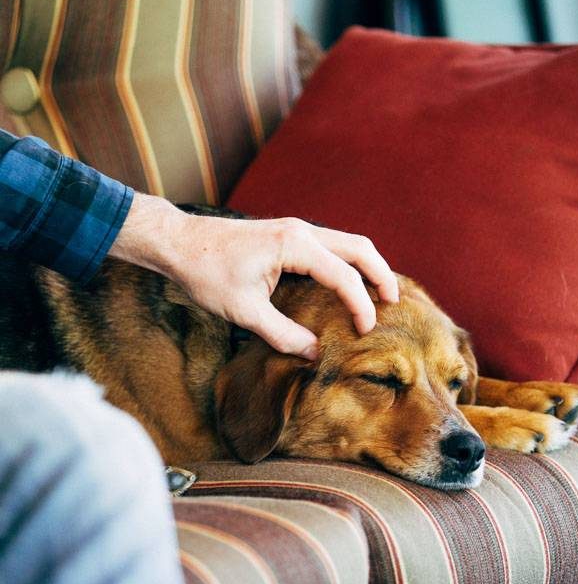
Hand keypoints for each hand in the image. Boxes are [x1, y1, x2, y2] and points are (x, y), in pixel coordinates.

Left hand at [111, 193, 398, 358]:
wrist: (178, 243)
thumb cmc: (206, 273)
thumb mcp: (244, 311)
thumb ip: (282, 333)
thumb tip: (314, 353)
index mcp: (294, 245)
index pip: (343, 276)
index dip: (359, 306)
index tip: (364, 332)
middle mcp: (301, 231)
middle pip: (358, 248)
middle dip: (380, 274)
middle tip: (394, 303)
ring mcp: (294, 230)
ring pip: (346, 243)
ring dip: (365, 267)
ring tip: (378, 295)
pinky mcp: (286, 236)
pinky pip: (328, 247)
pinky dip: (346, 264)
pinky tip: (345, 285)